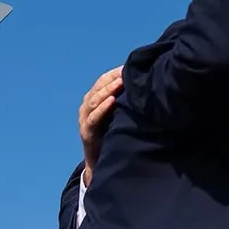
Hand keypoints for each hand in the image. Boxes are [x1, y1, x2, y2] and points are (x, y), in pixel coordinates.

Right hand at [78, 66, 122, 186]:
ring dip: (108, 90)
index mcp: (94, 101)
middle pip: (98, 88)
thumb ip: (125, 103)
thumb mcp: (118, 116)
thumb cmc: (112, 135)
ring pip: (94, 100)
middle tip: (126, 71)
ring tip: (120, 82)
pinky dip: (102, 108)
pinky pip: (94, 117)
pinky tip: (112, 101)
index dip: (114, 73)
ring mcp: (84, 120)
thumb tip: (144, 88)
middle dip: (112, 78)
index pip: (102, 81)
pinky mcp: (87, 132)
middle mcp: (86, 107)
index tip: (129, 66)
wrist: (100, 162)